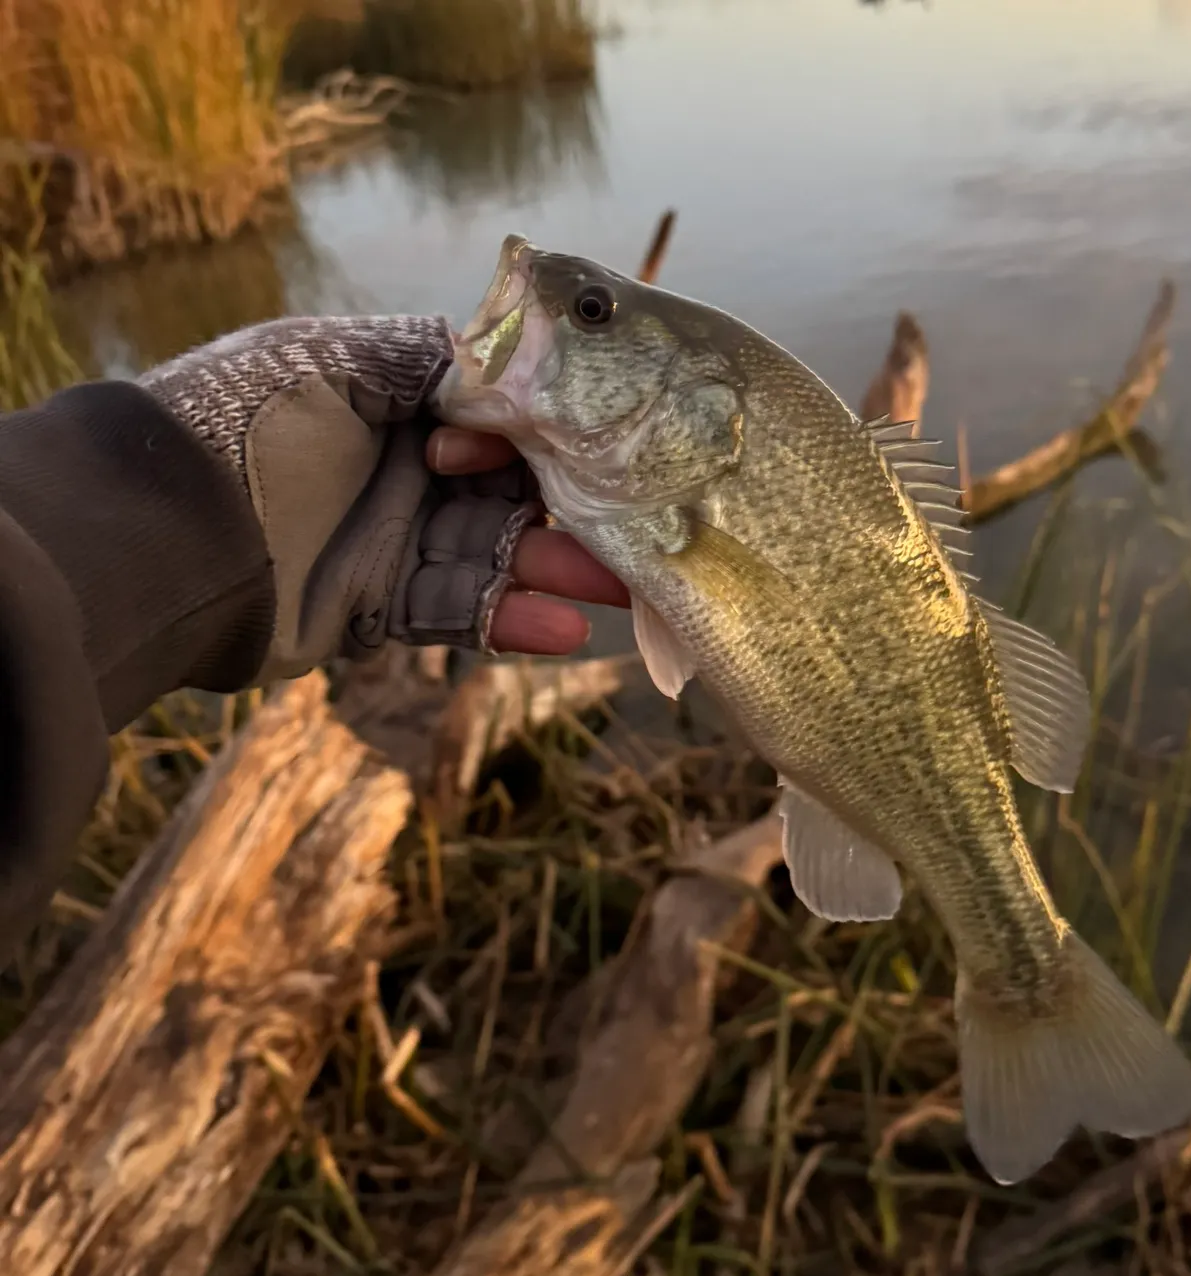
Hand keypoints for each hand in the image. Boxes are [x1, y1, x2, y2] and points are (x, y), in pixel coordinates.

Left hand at [138, 314, 625, 681]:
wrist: (168, 538)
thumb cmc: (248, 427)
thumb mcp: (336, 363)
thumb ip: (426, 360)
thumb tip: (511, 353)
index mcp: (393, 403)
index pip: (495, 416)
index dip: (543, 429)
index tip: (586, 443)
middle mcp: (401, 470)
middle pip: (510, 490)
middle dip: (576, 508)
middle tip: (646, 527)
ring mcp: (393, 542)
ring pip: (497, 556)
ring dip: (559, 571)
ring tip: (626, 590)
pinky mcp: (381, 609)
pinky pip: (461, 613)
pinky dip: (512, 622)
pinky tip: (568, 631)